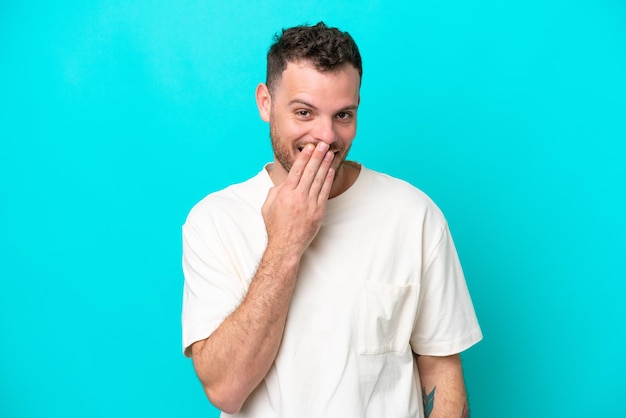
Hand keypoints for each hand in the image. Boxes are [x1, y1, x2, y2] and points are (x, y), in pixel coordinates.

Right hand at [262, 142, 334, 256]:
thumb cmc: (275, 226)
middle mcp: (298, 197)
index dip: (304, 157)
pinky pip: (325, 193)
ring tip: (330, 153)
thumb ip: (275, 191)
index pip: (296, 170)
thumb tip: (284, 182)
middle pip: (310, 172)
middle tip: (323, 144)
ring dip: (325, 165)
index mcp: (285, 194)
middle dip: (317, 156)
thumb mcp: (267, 206)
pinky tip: (330, 171)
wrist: (285, 246)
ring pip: (319, 180)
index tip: (309, 147)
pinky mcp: (318, 212)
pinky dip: (328, 181)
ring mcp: (310, 205)